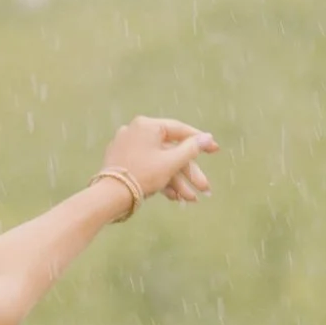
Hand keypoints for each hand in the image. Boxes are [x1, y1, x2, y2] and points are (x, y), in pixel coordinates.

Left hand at [99, 116, 214, 210]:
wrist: (109, 196)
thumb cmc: (143, 175)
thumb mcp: (171, 162)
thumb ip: (191, 149)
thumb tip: (207, 137)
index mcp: (147, 125)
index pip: (179, 130)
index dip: (199, 141)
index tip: (215, 149)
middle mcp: (135, 131)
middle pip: (170, 151)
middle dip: (189, 173)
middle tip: (205, 186)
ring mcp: (126, 146)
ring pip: (159, 162)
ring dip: (177, 181)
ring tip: (190, 199)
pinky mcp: (121, 161)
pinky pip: (146, 166)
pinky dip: (160, 180)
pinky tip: (174, 197)